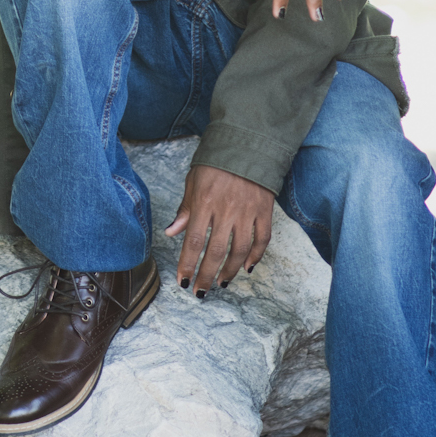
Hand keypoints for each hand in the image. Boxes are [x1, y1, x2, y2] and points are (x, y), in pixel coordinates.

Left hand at [166, 165, 274, 292]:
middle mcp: (225, 210)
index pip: (193, 241)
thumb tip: (171, 233)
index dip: (187, 264)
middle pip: (215, 252)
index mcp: (204, 202)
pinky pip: (262, 239)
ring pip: (239, 251)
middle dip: (205, 275)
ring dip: (229, 270)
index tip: (183, 281)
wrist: (246, 145)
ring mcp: (247, 211)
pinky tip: (247, 267)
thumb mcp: (193, 182)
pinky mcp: (265, 210)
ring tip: (221, 282)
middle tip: (200, 291)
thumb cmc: (215, 164)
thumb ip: (185, 210)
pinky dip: (256, 256)